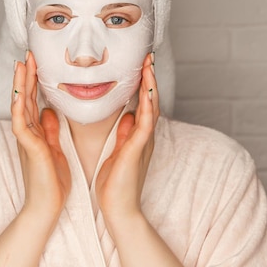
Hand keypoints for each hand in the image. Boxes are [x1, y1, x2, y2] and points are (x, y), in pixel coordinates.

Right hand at [12, 51, 71, 219]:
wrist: (47, 206)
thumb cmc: (52, 181)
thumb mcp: (53, 149)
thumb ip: (50, 130)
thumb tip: (48, 112)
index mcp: (35, 132)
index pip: (32, 100)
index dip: (33, 81)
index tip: (36, 62)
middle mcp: (27, 133)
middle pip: (24, 97)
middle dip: (26, 75)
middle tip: (28, 54)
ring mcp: (26, 140)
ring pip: (20, 106)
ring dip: (20, 85)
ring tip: (22, 64)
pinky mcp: (29, 148)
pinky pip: (21, 124)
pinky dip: (19, 108)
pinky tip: (20, 94)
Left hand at [95, 53, 158, 230]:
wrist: (119, 209)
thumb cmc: (115, 184)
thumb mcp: (118, 153)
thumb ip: (124, 135)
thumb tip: (126, 117)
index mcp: (137, 136)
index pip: (142, 104)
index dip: (142, 84)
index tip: (140, 65)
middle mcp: (144, 136)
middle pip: (150, 100)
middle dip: (149, 78)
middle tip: (147, 56)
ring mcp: (143, 142)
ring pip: (151, 107)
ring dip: (150, 85)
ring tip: (149, 64)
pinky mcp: (138, 149)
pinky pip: (145, 122)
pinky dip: (147, 104)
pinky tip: (146, 90)